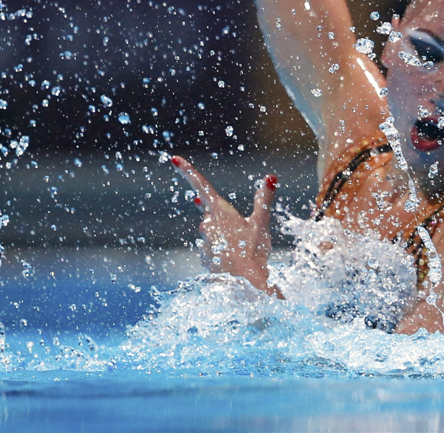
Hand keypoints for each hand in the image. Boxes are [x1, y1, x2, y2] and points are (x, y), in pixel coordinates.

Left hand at [171, 156, 281, 295]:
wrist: (245, 285)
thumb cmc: (254, 251)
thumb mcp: (262, 223)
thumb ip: (264, 200)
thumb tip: (270, 177)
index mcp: (220, 211)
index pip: (202, 185)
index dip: (188, 170)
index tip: (173, 159)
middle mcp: (207, 226)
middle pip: (212, 215)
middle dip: (224, 220)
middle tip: (241, 229)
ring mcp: (204, 244)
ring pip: (214, 235)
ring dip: (225, 239)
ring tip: (244, 250)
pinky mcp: (205, 260)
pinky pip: (214, 252)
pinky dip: (223, 254)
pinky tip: (236, 261)